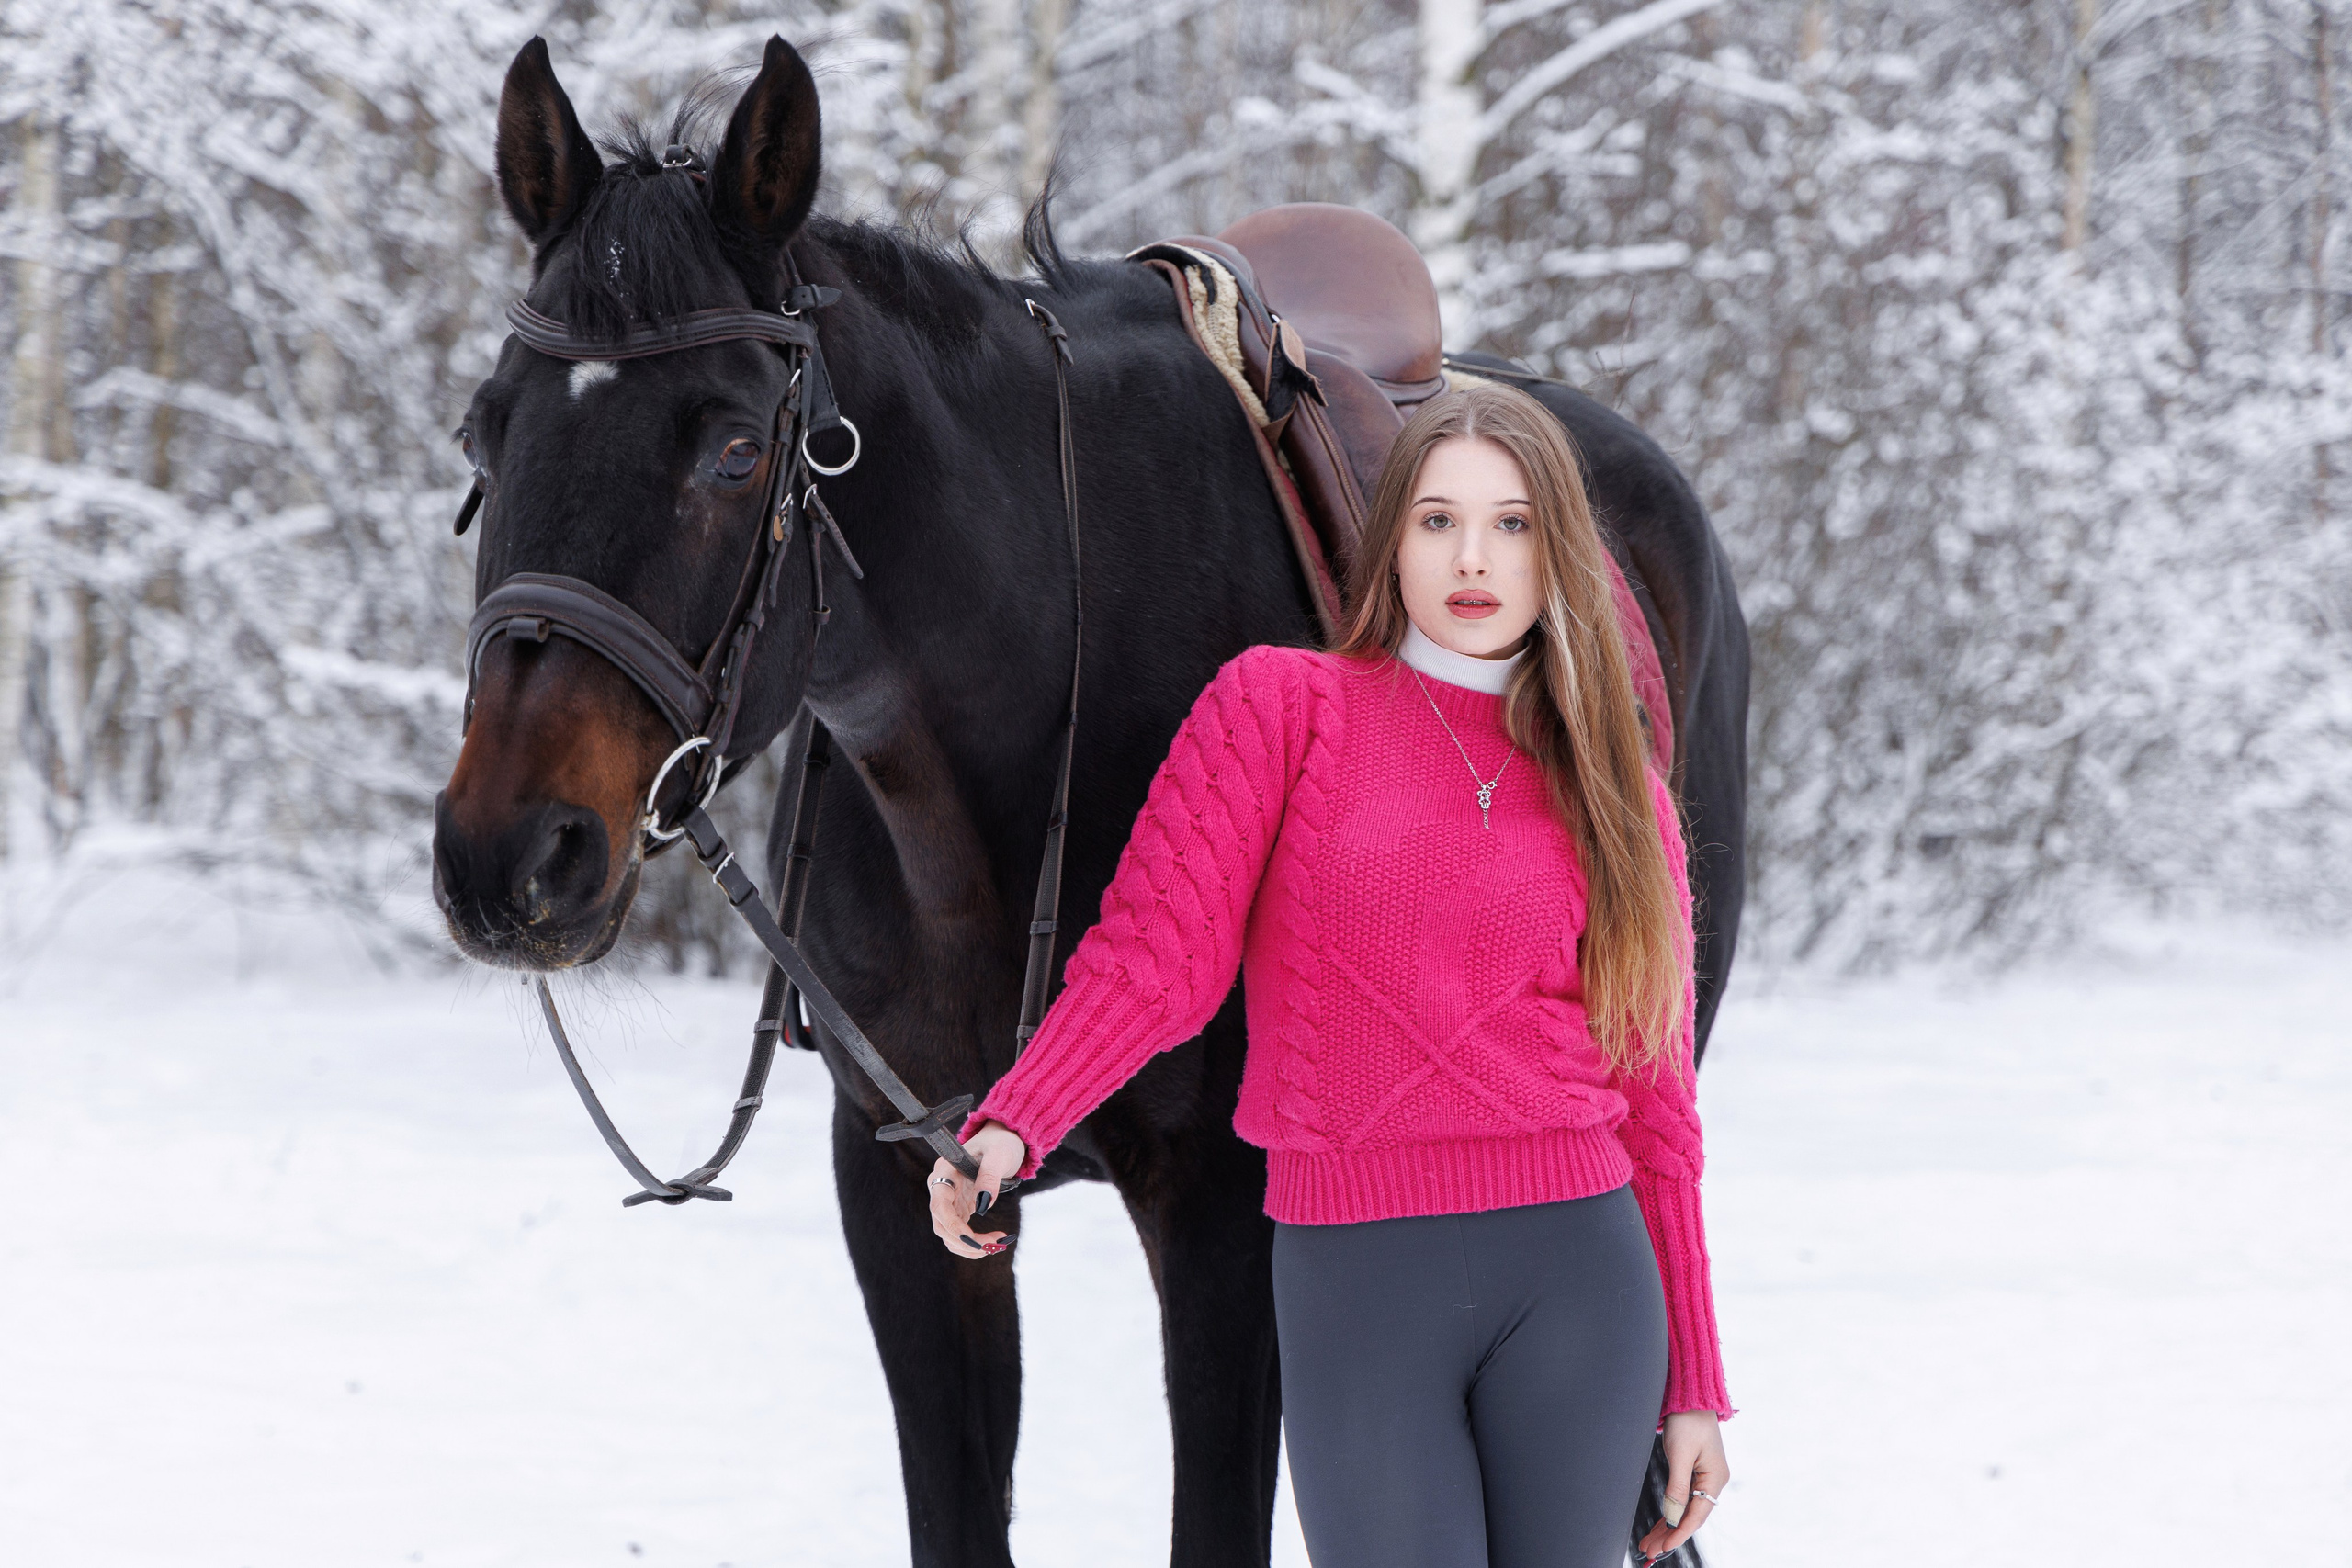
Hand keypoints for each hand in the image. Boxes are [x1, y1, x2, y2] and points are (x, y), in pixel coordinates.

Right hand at [926, 1120, 1025, 1259]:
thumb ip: (990, 1176)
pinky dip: (974, 1242)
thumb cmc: (999, 1143)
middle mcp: (941, 1187)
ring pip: (949, 1234)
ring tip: (997, 1244)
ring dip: (970, 1246)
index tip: (972, 1240)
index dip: (952, 1227)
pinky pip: (960, 1233)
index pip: (939, 1205)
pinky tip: (993, 1241)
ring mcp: (949, 1200)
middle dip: (965, 1242)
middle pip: (942, 1225)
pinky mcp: (959, 1208)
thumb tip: (984, 1204)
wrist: (1002, 1141)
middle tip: (994, 1245)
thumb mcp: (999, 1154)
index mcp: (944, 1170)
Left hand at [1634, 1410, 1726, 1561]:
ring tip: (1649, 1543)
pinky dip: (1670, 1513)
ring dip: (1667, 1527)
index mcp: (1715, 1479)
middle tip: (1649, 1551)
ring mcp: (1703, 1478)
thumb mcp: (1680, 1454)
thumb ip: (1677, 1487)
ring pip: (1684, 1510)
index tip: (1662, 1547)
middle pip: (1690, 1516)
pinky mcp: (1693, 1472)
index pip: (1696, 1515)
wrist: (1690, 1395)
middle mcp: (1712, 1482)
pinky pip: (1682, 1499)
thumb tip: (1673, 1516)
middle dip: (1669, 1534)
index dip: (1678, 1533)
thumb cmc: (1687, 1420)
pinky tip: (1660, 1525)